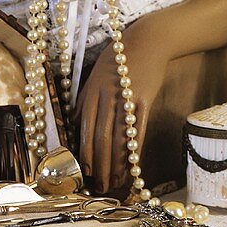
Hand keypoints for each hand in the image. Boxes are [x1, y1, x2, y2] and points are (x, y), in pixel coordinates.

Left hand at [76, 20, 165, 194]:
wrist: (147, 40)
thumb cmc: (121, 60)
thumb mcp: (97, 77)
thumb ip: (88, 101)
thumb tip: (79, 128)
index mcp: (90, 92)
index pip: (84, 129)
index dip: (84, 154)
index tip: (84, 173)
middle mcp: (105, 96)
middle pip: (99, 137)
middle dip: (98, 165)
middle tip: (100, 186)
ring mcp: (125, 97)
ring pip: (117, 136)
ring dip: (115, 162)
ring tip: (115, 181)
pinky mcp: (144, 98)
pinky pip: (137, 128)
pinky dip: (133, 148)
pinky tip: (133, 162)